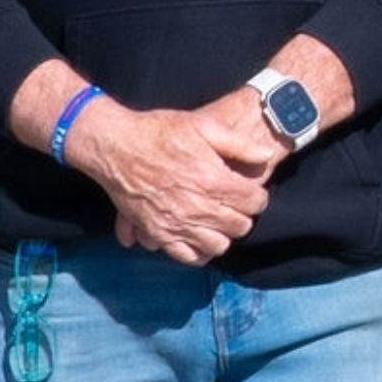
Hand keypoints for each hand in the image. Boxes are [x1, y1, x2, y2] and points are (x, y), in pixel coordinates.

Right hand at [66, 96, 272, 265]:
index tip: (249, 190)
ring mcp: (177, 224)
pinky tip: (197, 235)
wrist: (117, 145)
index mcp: (213, 180)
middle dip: (242, 215)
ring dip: (222, 234)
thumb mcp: (202, 126)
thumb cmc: (160, 132)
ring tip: (217, 219)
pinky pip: (187, 256)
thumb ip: (238, 144)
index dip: (257, 196)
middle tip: (234, 203)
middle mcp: (198, 207)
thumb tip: (265, 157)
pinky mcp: (158, 233)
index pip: (254, 202)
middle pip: (239, 226)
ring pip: (218, 246)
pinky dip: (197, 250)